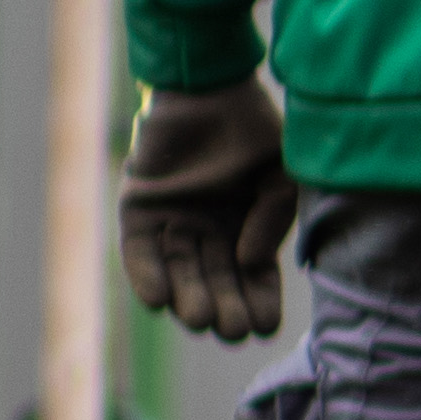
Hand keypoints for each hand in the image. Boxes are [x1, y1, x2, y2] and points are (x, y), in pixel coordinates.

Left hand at [118, 80, 297, 343]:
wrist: (209, 89)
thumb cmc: (253, 130)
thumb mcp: (282, 177)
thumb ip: (273, 219)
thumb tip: (250, 262)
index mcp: (246, 229)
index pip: (254, 279)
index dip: (260, 303)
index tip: (264, 329)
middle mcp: (208, 232)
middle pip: (215, 282)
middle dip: (224, 307)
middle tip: (231, 329)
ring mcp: (172, 223)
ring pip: (179, 272)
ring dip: (187, 298)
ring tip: (199, 319)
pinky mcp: (138, 211)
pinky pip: (140, 251)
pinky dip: (146, 275)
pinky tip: (159, 300)